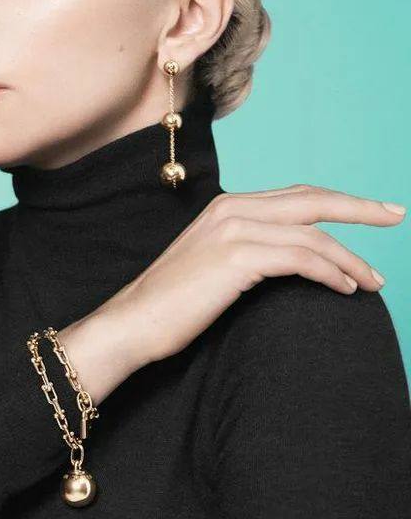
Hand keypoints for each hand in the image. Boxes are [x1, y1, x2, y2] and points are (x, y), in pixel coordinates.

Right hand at [97, 184, 405, 365]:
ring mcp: (233, 230)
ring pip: (312, 234)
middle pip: (312, 200)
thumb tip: (289, 261)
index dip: (337, 202)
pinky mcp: (237, 257)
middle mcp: (232, 209)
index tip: (372, 211)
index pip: (296, 197)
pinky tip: (347, 288)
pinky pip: (301, 258)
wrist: (134, 321)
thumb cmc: (172, 303)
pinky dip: (331, 272)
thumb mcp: (213, 266)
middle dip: (360, 208)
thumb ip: (247, 252)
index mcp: (227, 206)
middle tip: (396, 215)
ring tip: (373, 282)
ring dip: (351, 257)